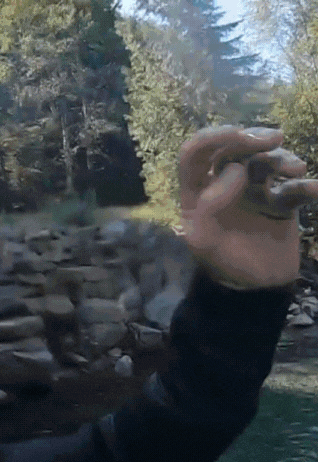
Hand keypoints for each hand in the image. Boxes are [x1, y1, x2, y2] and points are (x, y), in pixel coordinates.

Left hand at [179, 125, 317, 288]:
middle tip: (274, 139)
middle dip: (253, 137)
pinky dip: (305, 183)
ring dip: (281, 157)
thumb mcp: (203, 241)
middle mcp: (222, 185)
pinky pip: (293, 183)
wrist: (256, 286)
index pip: (195, 152)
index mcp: (197, 192)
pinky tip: (312, 191)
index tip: (241, 136)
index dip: (215, 136)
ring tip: (295, 169)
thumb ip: (208, 207)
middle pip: (233, 146)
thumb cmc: (223, 264)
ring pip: (265, 158)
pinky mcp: (279, 198)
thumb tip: (235, 170)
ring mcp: (252, 189)